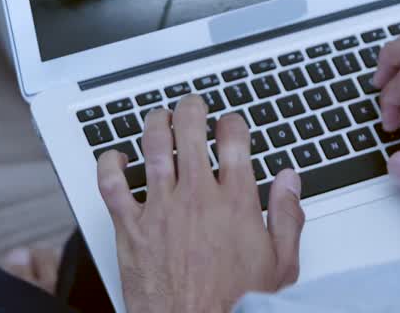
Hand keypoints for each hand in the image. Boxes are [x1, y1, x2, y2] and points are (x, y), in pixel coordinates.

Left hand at [96, 98, 304, 312]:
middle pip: (190, 129)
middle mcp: (196, 197)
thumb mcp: (280, 264)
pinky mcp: (130, 229)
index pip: (233, 138)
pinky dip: (110, 164)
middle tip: (191, 107)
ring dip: (155, 123)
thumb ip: (286, 216)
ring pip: (152, 145)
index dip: (232, 122)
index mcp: (236, 202)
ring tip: (158, 118)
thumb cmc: (236, 305)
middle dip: (191, 109)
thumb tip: (289, 181)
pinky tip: (116, 158)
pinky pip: (111, 184)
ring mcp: (161, 210)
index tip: (230, 124)